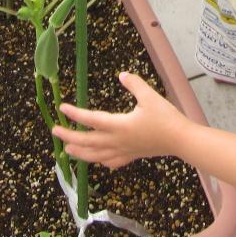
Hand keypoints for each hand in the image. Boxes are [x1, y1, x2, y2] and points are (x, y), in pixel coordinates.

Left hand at [54, 71, 185, 168]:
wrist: (180, 140)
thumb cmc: (166, 118)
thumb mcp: (150, 97)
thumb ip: (134, 84)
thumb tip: (122, 75)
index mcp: (119, 126)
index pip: (91, 120)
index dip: (75, 114)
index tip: (62, 109)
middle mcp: (117, 141)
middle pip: (87, 141)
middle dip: (69, 137)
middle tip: (55, 131)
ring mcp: (123, 151)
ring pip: (95, 155)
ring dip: (79, 152)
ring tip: (67, 151)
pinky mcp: (131, 156)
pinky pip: (111, 161)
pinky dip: (100, 160)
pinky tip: (98, 160)